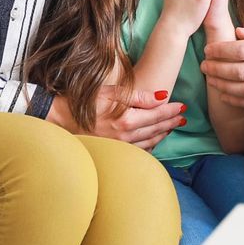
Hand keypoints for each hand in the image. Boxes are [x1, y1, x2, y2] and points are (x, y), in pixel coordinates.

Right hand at [46, 87, 187, 150]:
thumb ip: (138, 96)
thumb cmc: (85, 102)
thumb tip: (162, 96)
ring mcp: (119, 147)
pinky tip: (154, 139)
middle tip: (183, 117)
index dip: (171, 110)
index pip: (157, 115)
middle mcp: (125, 137)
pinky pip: (138, 151)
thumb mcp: (111, 92)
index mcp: (126, 120)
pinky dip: (150, 145)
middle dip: (171, 122)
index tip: (182, 106)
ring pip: (149, 142)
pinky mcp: (113, 152)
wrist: (60, 120)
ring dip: (163, 134)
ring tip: (172, 126)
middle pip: (156, 129)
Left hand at [201, 23, 243, 107]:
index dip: (221, 50)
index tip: (209, 48)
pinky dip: (237, 99)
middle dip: (216, 69)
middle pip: (240, 72)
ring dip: (223, 86)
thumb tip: (237, 34)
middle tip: (203, 64)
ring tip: (210, 79)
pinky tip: (226, 94)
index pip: (243, 50)